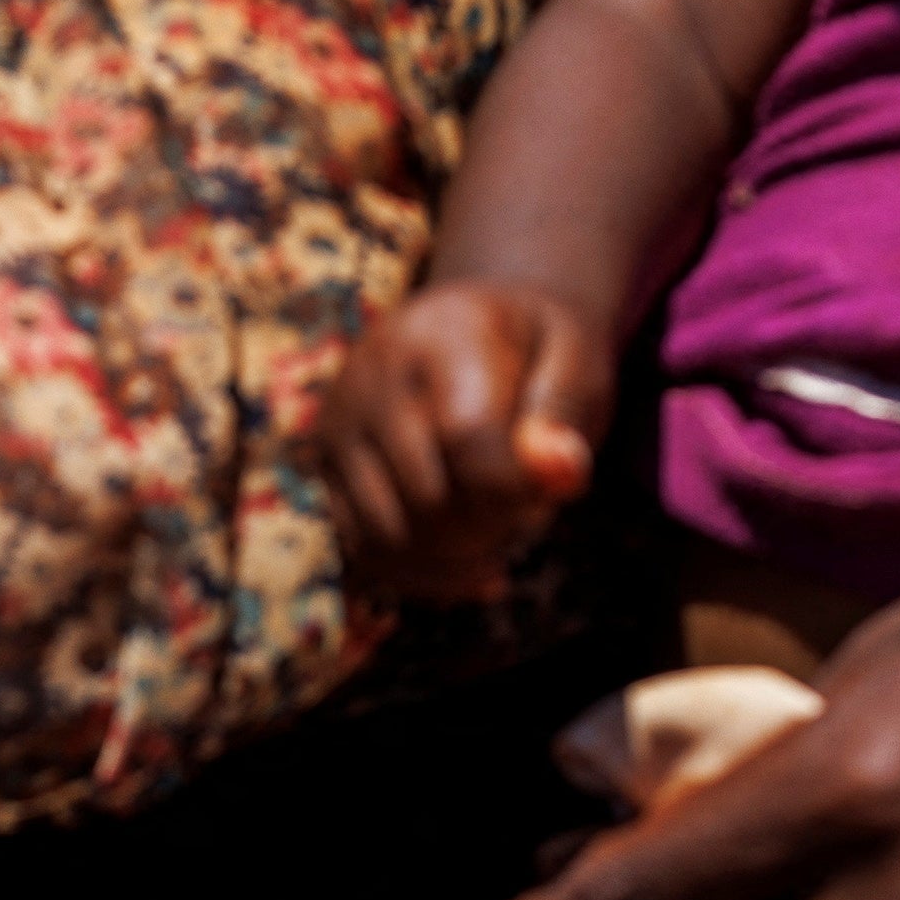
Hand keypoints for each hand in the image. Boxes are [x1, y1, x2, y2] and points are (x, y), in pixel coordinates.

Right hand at [321, 283, 609, 602]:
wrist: (472, 324)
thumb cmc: (536, 351)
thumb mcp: (574, 358)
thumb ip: (565, 411)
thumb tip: (561, 472)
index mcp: (440, 336)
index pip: (467, 438)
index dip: (516, 488)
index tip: (555, 490)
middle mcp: (371, 378)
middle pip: (428, 500)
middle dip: (492, 528)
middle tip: (530, 508)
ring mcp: (338, 424)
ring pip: (390, 539)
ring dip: (458, 559)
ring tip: (504, 532)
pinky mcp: (324, 465)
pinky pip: (365, 551)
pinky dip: (425, 575)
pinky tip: (475, 562)